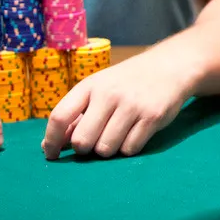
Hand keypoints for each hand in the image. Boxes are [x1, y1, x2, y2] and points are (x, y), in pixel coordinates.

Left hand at [41, 50, 194, 159]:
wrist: (170, 66)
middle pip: (82, 141)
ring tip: (117, 134)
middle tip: (94, 141)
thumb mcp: (99, 88)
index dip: (52, 140)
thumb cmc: (127, 82)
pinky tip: (135, 133)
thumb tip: (49, 145)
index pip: (59, 117)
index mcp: (90, 86)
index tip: (52, 153)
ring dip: (109, 149)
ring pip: (106, 149)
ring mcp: (132, 106)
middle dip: (85, 148)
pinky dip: (129, 148)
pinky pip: (130, 149)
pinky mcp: (153, 117)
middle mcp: (109, 94)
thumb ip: (76, 114)